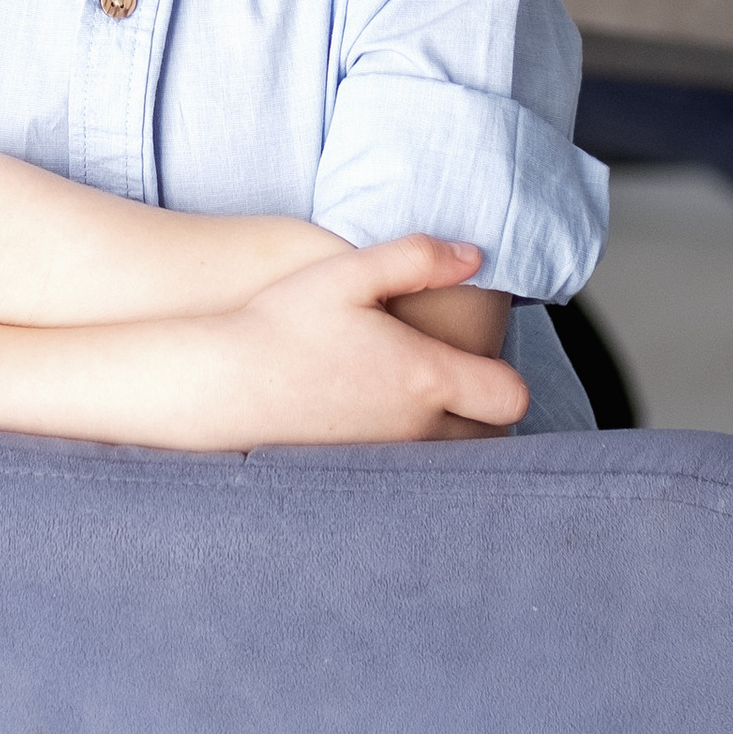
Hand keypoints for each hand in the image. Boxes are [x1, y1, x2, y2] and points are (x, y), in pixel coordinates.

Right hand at [204, 238, 529, 445]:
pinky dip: (413, 459)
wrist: (222, 383)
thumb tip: (474, 256)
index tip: (481, 359)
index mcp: (425, 377)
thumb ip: (418, 258)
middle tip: (461, 382)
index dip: (504, 378)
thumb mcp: (349, 272)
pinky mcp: (359, 477)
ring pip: (452, 462)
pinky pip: (410, 477)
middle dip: (486, 414)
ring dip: (452, 436)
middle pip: (492, 439)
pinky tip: (382, 425)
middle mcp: (416, 428)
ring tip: (422, 403)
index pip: (509, 396)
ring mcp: (389, 460)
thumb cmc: (283, 323)